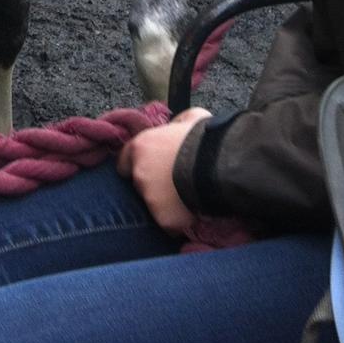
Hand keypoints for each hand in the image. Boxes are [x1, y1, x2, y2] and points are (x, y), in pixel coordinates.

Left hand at [115, 107, 210, 233]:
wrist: (218, 164)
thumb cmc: (204, 138)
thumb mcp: (189, 118)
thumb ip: (174, 126)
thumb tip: (177, 128)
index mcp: (141, 146)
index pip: (124, 162)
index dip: (139, 164)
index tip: (152, 167)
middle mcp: (140, 173)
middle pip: (141, 183)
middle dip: (155, 184)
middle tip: (176, 181)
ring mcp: (150, 198)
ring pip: (155, 205)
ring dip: (167, 202)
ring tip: (188, 196)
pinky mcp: (164, 219)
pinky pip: (170, 223)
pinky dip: (180, 220)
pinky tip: (193, 211)